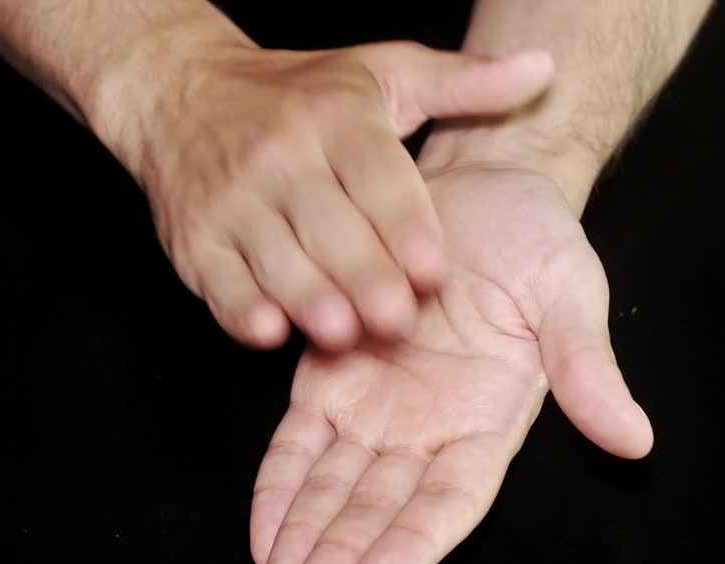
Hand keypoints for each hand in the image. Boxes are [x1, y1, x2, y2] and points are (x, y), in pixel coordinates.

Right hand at [94, 40, 553, 349]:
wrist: (182, 92)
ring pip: (274, 258)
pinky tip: (270, 329)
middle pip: (327, 227)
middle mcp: (280, 155)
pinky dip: (241, 308)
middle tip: (396, 321)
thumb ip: (464, 84)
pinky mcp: (194, 238)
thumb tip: (541, 69)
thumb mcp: (384, 74)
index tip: (433, 273)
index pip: (377, 177)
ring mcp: (231, 200)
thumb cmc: (298, 94)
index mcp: (335, 117)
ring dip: (307, 299)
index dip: (405, 228)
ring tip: (342, 333)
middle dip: (363, 276)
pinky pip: (219, 281)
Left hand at [248, 165, 654, 563]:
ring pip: (333, 489)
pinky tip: (261, 534)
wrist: (478, 181)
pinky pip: (298, 442)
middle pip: (380, 511)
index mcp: (490, 422)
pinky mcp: (331, 376)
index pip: (449, 501)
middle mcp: (429, 430)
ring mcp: (376, 408)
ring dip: (303, 540)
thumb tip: (635, 438)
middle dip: (340, 561)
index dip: (413, 544)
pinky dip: (278, 486)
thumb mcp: (569, 293)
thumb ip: (587, 367)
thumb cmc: (534, 236)